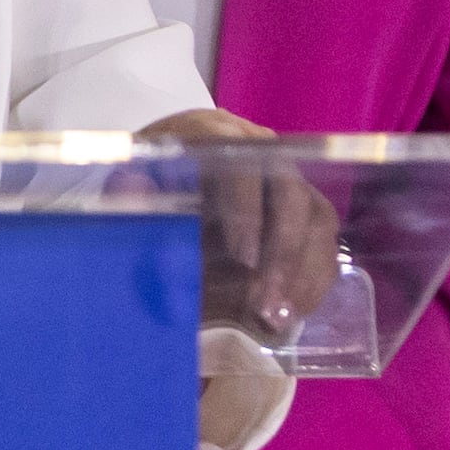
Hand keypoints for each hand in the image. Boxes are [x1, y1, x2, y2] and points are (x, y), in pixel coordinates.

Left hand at [146, 107, 342, 334]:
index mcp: (211, 133)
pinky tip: (293, 311)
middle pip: (292, 192)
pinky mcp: (300, 206)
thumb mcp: (125, 188)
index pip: (244, 163)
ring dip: (304, 272)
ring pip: (317, 217)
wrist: (156, 180)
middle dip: (284, 253)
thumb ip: (129, 193)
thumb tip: (134, 192)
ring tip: (280, 317)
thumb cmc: (140, 184)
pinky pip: (324, 240)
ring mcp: (284, 176)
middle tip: (266, 304)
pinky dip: (314, 278)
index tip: (244, 259)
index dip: (249, 209)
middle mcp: (258, 147)